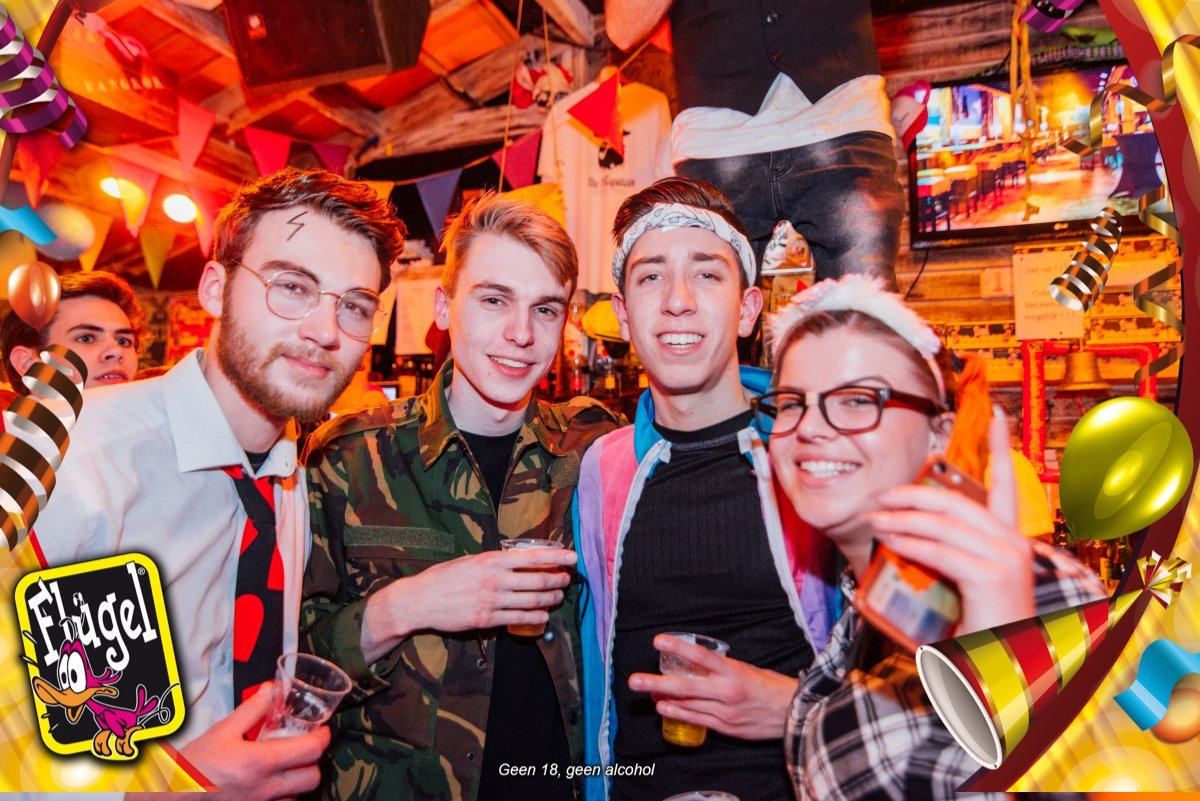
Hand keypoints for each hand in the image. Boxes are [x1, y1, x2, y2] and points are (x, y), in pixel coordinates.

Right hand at [154, 684, 328, 800]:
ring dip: (298, 781)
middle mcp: (266, 789)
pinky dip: (282, 797)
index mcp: (261, 762)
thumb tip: (270, 690)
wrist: (170, 797)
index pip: (311, 750)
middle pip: (312, 777)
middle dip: (314, 761)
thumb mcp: (221, 731)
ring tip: (287, 767)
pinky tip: (270, 785)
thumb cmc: (192, 767)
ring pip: (298, 796)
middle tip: (305, 749)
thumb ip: (251, 710)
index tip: (321, 731)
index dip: (323, 738)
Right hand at [361, 547, 575, 660]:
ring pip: (533, 600)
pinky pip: (519, 618)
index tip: (573, 557)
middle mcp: (495, 579)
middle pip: (538, 579)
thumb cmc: (444, 578)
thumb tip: (517, 561)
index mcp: (491, 560)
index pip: (532, 556)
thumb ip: (494, 562)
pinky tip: (543, 616)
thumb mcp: (470, 560)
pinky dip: (536, 617)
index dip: (557, 556)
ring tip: (559, 596)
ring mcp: (492, 601)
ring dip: (551, 599)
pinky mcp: (486, 620)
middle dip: (558, 579)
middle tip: (568, 579)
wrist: (420, 600)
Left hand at [627, 634, 797, 740]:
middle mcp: (727, 692)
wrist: (793, 714)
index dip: (678, 648)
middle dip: (657, 683)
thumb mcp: (749, 670)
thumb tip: (702, 664)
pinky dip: (678, 713)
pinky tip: (664, 708)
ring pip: (687, 705)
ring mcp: (725, 712)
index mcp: (734, 672)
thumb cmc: (771, 688)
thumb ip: (725, 669)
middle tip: (634, 680)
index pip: (701, 657)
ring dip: (663, 698)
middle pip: (685, 687)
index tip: (658, 641)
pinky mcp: (726, 727)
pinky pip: (697, 720)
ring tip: (645, 692)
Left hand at [869, 413, 1034, 633]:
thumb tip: (903, 533)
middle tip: (880, 497)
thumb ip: (946, 554)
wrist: (1002, 674)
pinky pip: (940, 550)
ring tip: (873, 521)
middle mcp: (1013, 544)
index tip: (998, 414)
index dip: (1001, 447)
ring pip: (943, 525)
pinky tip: (887, 541)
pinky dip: (909, 543)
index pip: (1006, 485)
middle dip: (914, 495)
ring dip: (901, 520)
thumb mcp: (963, 583)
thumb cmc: (979, 631)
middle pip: (957, 502)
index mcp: (1011, 541)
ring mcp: (1006, 559)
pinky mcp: (991, 576)